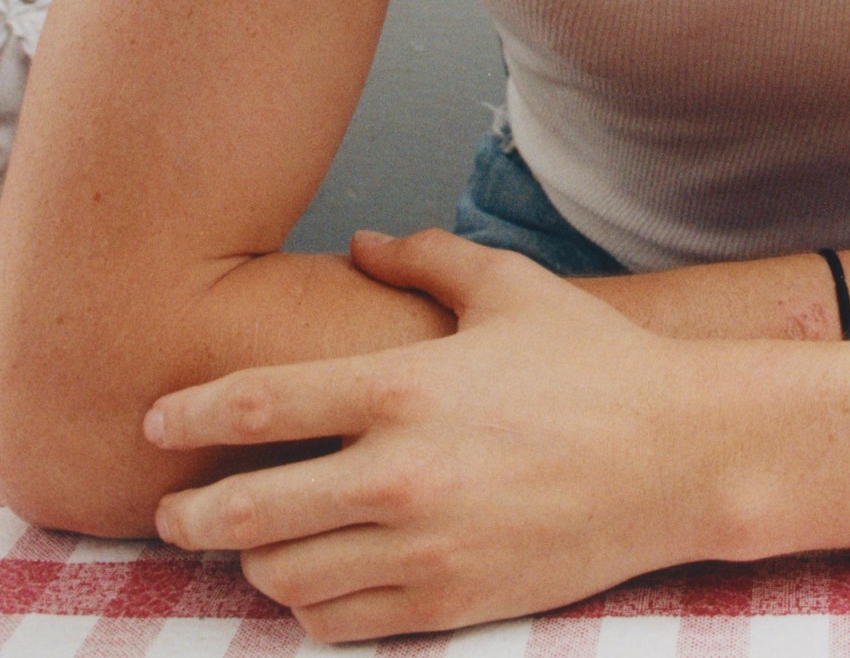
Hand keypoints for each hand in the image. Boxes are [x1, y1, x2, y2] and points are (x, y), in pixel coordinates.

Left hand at [147, 229, 720, 641]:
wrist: (679, 455)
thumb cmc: (597, 364)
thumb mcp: (512, 290)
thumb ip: (427, 259)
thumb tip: (360, 244)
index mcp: (406, 388)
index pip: (259, 406)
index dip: (189, 412)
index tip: (155, 420)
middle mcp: (401, 474)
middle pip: (246, 513)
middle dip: (189, 516)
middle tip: (173, 511)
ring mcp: (424, 549)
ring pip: (285, 579)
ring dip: (252, 564)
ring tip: (250, 545)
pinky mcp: (449, 603)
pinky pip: (340, 626)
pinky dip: (309, 608)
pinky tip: (314, 581)